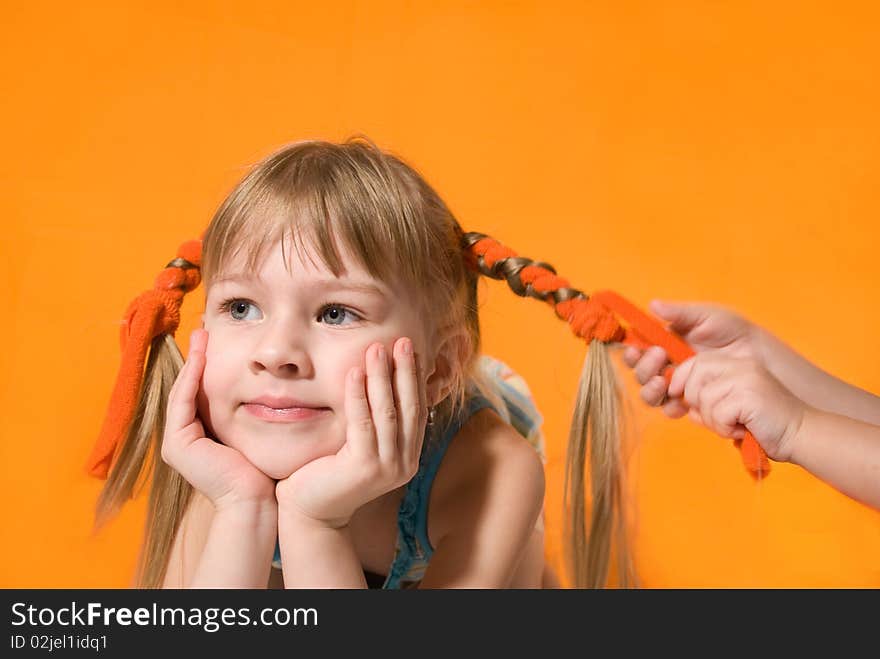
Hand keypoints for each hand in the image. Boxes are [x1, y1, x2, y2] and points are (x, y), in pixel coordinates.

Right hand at [161, 329, 276, 509]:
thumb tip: (271, 384)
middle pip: (189, 387)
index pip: (200, 392)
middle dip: (196, 357)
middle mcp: (184, 438)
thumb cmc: (263, 470)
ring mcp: (177, 442)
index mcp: (200, 435)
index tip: (215, 340)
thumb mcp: (256, 431)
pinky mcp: (178, 444)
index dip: (206, 364)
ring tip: (201, 335)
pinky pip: (183, 401)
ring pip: (184, 391)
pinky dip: (192, 378)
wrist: (255, 501)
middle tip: (203, 330)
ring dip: (192, 361)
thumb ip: (254, 410)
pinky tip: (202, 357)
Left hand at [275, 337, 426, 528]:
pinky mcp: (365, 468)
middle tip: (402, 340)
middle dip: (405, 370)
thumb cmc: (330, 472)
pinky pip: (363, 423)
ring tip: (377, 348)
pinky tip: (355, 372)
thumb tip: (384, 380)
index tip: (411, 349)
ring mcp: (388, 468)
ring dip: (383, 376)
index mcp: (408, 455)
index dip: (415, 377)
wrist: (309, 511)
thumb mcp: (360, 443)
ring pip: (388, 412)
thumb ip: (376, 420)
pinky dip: (359, 395)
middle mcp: (405, 463)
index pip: (417, 408)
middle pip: (409, 407)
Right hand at [622, 300, 760, 418]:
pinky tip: (679, 403)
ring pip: (650, 393)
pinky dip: (669, 407)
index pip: (638, 350)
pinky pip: (670, 409)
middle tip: (660, 357)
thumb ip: (679, 313)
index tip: (635, 349)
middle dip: (644, 368)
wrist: (757, 356)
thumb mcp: (706, 316)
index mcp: (664, 343)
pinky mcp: (690, 402)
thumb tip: (652, 305)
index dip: (632, 352)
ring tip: (663, 382)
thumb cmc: (732, 331)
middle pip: (640, 373)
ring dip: (650, 389)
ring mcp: (677, 385)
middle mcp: (666, 365)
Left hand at [668, 352, 806, 461]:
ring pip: (703, 398)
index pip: (693, 363)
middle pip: (693, 376)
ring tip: (734, 425)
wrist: (800, 434)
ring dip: (713, 421)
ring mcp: (745, 377)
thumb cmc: (761, 424)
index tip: (678, 397)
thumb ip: (704, 396)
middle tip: (719, 419)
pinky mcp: (749, 394)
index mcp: (734, 363)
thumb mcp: (727, 405)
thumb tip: (674, 395)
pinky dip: (724, 428)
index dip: (680, 380)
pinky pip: (717, 413)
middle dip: (696, 403)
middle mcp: (740, 365)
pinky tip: (742, 429)